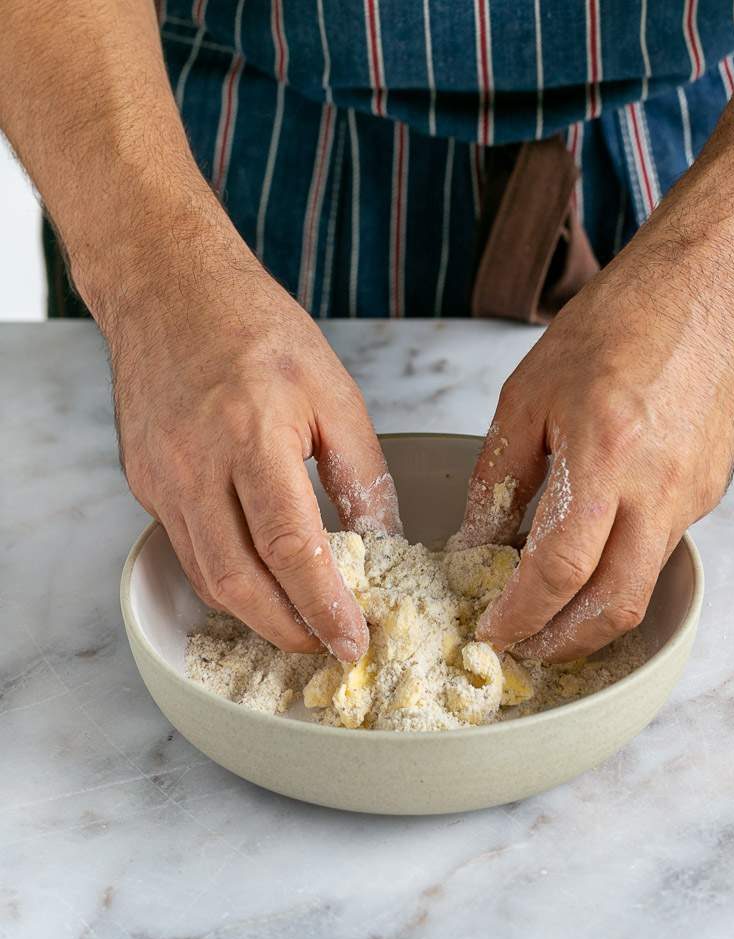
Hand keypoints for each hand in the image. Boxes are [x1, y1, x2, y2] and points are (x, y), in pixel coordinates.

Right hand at [99, 219, 399, 659]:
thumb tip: (381, 542)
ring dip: (256, 613)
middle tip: (328, 645)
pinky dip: (228, 578)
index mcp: (252, 434)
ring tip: (299, 624)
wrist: (169, 290)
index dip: (323, 606)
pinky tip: (260, 579)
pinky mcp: (144, 484)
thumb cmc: (257, 329)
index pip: (290, 547)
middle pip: (238, 581)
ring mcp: (161, 478)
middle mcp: (195, 465)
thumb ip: (361, 473)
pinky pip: (188, 550)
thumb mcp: (334, 391)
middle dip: (288, 629)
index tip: (353, 641)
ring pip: (207, 576)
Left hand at [454, 172, 733, 661]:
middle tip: (521, 644)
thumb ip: (500, 475)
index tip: (491, 629)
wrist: (709, 286)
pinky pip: (657, 549)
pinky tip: (586, 555)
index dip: (520, 614)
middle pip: (613, 606)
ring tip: (546, 611)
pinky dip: (617, 570)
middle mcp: (658, 490)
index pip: (559, 571)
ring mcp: (691, 496)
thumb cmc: (617, 322)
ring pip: (640, 586)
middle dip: (562, 642)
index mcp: (605, 457)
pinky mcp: (706, 491)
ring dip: (591, 615)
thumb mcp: (528, 393)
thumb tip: (478, 539)